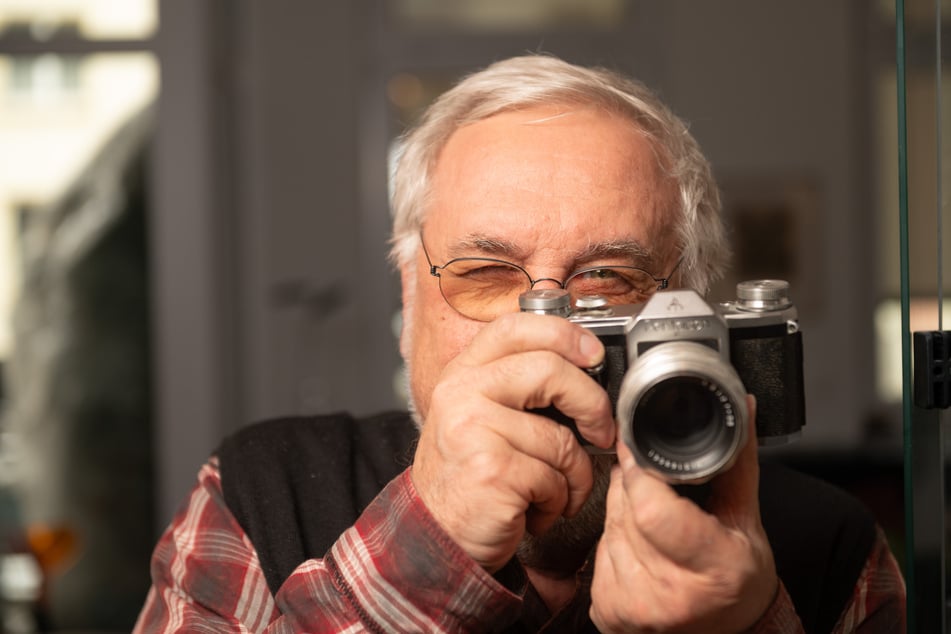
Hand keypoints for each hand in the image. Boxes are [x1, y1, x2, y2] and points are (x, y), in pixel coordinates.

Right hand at [410, 312, 614, 572]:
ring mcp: (472, 430)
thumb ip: (517, 384)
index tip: (593, 355)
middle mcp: (461, 393)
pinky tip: (534, 509)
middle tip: (601, 431)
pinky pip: (553, 479)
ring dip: (572, 475)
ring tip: (552, 490)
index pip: (516, 327)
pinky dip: (556, 501)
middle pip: (550, 370)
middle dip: (591, 404)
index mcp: (463, 372)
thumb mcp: (480, 415)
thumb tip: (586, 363)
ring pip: (560, 438)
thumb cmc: (467, 475)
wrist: (434, 534)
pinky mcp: (491, 470)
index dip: (564, 334)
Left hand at [590, 396, 777, 632]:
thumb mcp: (746, 519)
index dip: (640, 472)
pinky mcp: (610, 613)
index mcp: (714, 569)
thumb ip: (737, 461)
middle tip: (655, 487)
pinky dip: (614, 538)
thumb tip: (740, 406)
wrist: (727, 633)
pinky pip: (598, 550)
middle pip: (626, 510)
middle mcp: (671, 595)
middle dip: (633, 486)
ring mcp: (636, 608)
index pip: (652, 508)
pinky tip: (640, 545)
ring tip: (655, 520)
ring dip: (622, 510)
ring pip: (608, 525)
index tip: (637, 449)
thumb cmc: (739, 576)